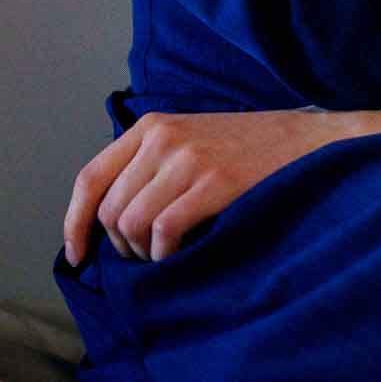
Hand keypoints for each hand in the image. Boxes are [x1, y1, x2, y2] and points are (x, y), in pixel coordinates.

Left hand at [63, 82, 380, 264]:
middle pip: (110, 209)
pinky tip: (180, 253)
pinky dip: (165, 253)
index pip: (89, 178)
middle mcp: (162, 138)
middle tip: (146, 253)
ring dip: (143, 251)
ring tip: (164, 253)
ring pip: (132, 222)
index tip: (77, 254)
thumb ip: (148, 163)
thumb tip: (108, 215)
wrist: (306, 139)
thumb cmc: (247, 146)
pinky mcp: (214, 181)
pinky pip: (164, 231)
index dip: (74, 223)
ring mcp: (188, 158)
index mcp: (150, 127)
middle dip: (120, 243)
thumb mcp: (189, 138)